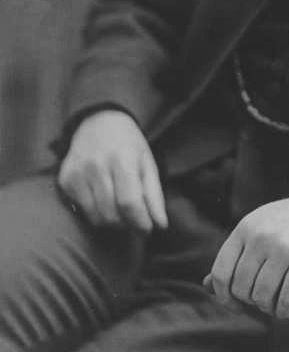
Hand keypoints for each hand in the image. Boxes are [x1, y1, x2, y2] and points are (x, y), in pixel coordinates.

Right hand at [58, 109, 167, 232]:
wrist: (99, 121)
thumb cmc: (129, 144)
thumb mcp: (148, 163)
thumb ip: (154, 195)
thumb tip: (161, 225)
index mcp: (123, 159)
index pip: (129, 202)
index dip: (140, 222)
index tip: (147, 230)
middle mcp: (97, 166)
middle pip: (111, 213)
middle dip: (127, 224)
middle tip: (134, 221)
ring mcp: (78, 173)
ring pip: (95, 217)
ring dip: (111, 222)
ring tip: (120, 212)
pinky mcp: (65, 179)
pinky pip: (81, 210)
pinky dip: (95, 213)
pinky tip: (103, 200)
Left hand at [205, 178, 288, 319]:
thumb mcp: (263, 226)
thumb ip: (237, 253)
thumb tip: (206, 285)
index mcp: (246, 227)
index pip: (220, 273)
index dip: (224, 297)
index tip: (236, 305)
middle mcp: (261, 236)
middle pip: (241, 289)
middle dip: (250, 303)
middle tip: (264, 302)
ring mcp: (283, 247)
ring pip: (262, 296)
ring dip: (268, 308)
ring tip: (276, 305)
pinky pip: (285, 298)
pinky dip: (284, 311)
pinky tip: (288, 309)